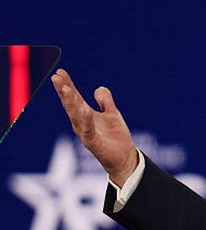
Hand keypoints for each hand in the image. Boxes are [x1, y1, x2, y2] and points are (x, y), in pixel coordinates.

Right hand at [51, 68, 138, 185]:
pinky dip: (85, 119)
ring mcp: (86, 133)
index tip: (60, 71)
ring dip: (70, 102)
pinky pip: (88, 130)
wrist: (125, 158)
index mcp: (85, 115)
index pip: (74, 97)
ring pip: (75, 115)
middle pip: (70, 104)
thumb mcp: (112, 114)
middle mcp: (81, 123)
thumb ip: (105, 102)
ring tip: (65, 88)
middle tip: (56, 77)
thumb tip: (98, 88)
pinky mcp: (93, 143)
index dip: (67, 84)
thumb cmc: (115, 137)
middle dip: (63, 91)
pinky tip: (84, 109)